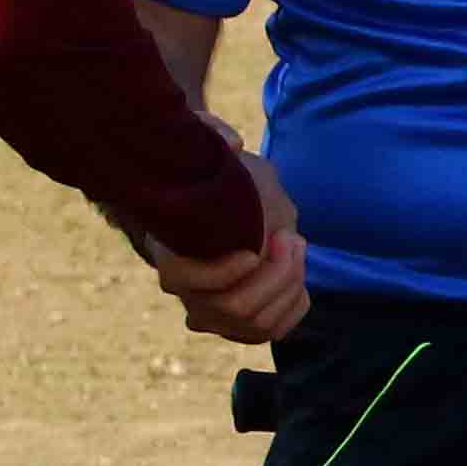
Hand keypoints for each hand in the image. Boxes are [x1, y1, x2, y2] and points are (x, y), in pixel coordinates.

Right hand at [142, 150, 306, 344]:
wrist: (240, 210)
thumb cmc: (224, 180)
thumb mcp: (216, 152)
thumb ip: (212, 134)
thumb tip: (232, 144)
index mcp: (168, 253)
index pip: (181, 280)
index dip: (221, 272)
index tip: (253, 250)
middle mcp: (187, 294)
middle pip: (233, 307)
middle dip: (274, 274)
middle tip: (292, 237)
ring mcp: (216, 316)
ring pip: (257, 324)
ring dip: (289, 284)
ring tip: (297, 244)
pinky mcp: (245, 326)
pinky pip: (275, 331)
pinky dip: (295, 303)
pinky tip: (297, 271)